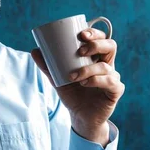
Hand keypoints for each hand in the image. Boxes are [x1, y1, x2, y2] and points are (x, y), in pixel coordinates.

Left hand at [31, 28, 124, 145]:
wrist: (80, 117)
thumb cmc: (73, 94)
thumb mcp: (58, 78)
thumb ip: (48, 66)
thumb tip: (34, 50)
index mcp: (96, 57)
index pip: (101, 38)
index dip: (95, 33)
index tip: (81, 34)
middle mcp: (107, 65)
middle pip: (110, 46)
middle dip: (96, 45)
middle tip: (80, 51)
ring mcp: (113, 77)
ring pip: (106, 66)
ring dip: (88, 69)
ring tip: (73, 76)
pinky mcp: (115, 91)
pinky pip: (111, 82)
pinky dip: (97, 80)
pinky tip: (85, 83)